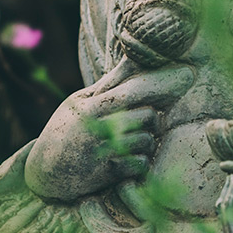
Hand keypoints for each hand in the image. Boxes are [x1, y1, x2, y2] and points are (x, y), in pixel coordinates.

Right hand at [24, 62, 193, 201]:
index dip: (164, 81)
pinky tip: (126, 159)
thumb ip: (110, 83)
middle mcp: (98, 127)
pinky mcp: (106, 174)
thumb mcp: (82, 101)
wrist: (43, 172)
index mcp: (93, 105)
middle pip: (147, 114)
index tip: (188, 74)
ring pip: (147, 139)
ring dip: (146, 140)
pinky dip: (139, 161)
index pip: (135, 89)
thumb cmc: (67, 130)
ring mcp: (103, 151)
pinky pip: (140, 163)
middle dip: (153, 116)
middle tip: (145, 119)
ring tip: (128, 141)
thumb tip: (135, 57)